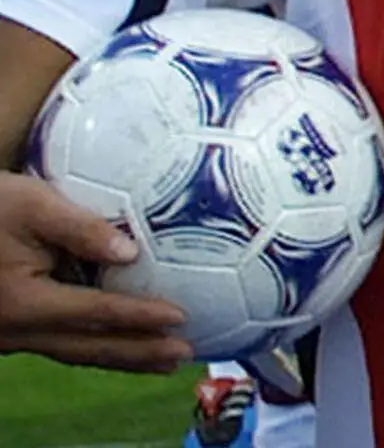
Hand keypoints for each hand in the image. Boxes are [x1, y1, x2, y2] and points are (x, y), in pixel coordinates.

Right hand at [0, 172, 188, 370]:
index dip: (139, 317)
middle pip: (89, 346)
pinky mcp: (11, 329)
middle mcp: (16, 330)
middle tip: (184, 354)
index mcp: (24, 302)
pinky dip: (96, 347)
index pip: (95, 313)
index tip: (180, 318)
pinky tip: (119, 343)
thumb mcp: (30, 203)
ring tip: (164, 361)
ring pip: (74, 352)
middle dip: (139, 353)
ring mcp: (10, 335)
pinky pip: (60, 344)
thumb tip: (130, 252)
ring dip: (121, 357)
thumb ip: (80, 228)